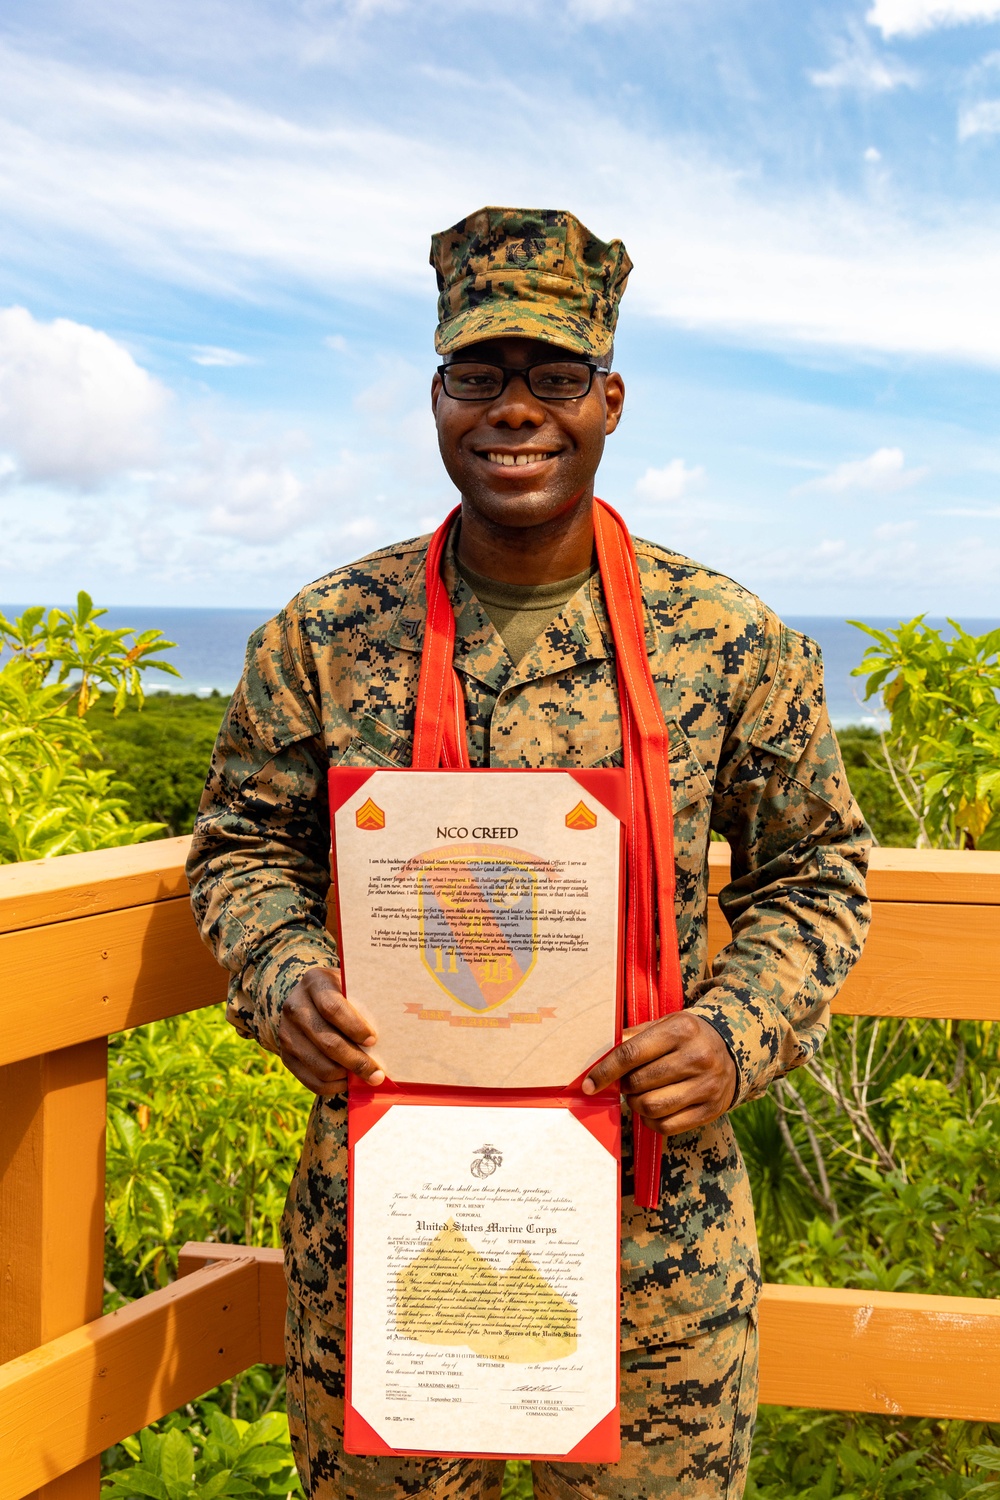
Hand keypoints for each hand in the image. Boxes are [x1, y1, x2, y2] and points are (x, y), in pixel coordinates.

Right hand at [276, 966, 384, 1095]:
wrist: (305, 999)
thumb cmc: (340, 993)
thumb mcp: (349, 986)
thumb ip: (364, 1002)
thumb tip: (394, 1029)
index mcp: (314, 983)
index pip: (332, 1008)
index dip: (354, 1027)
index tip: (373, 1040)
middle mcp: (295, 1007)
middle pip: (327, 1041)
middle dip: (356, 1061)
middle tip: (377, 1072)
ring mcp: (286, 1033)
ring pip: (319, 1065)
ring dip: (346, 1076)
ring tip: (366, 1077)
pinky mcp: (285, 1056)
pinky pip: (310, 1080)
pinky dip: (333, 1086)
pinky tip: (348, 1081)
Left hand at [582, 1012, 736, 1135]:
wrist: (733, 1049)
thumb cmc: (688, 1036)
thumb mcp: (666, 1023)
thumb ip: (634, 1036)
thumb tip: (602, 1053)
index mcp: (680, 1030)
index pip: (631, 1054)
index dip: (605, 1071)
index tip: (589, 1084)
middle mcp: (696, 1057)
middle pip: (639, 1083)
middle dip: (624, 1087)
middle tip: (627, 1082)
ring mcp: (706, 1085)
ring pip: (651, 1107)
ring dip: (636, 1104)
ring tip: (640, 1094)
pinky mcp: (711, 1109)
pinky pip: (667, 1126)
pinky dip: (651, 1121)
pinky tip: (654, 1109)